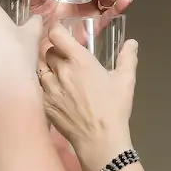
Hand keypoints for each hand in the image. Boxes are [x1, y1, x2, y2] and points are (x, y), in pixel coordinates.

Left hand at [39, 23, 138, 167]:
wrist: (99, 139)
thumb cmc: (114, 108)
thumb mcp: (126, 80)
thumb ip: (128, 57)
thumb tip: (132, 43)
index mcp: (79, 61)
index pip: (56, 35)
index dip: (56, 31)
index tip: (60, 34)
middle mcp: (61, 71)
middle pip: (47, 52)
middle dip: (54, 51)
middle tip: (64, 58)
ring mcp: (49, 89)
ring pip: (40, 69)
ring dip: (47, 69)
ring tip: (57, 75)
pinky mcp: (44, 105)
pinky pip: (38, 89)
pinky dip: (43, 87)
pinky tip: (53, 92)